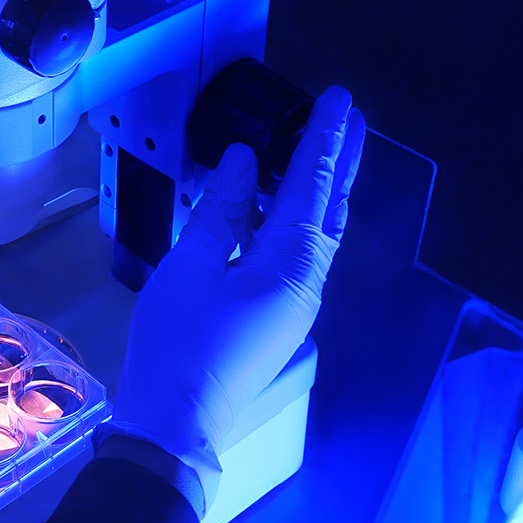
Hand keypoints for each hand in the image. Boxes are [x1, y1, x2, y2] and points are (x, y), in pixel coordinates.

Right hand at [113, 87, 364, 467]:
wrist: (173, 421)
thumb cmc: (178, 344)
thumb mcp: (191, 267)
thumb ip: (220, 210)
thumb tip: (245, 163)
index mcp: (290, 266)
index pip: (313, 188)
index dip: (325, 140)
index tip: (340, 101)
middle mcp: (306, 284)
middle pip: (328, 210)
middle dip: (338, 162)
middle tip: (349, 117)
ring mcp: (294, 304)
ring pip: (314, 234)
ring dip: (313, 190)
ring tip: (312, 150)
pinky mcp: (276, 317)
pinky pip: (293, 255)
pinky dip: (287, 220)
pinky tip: (266, 205)